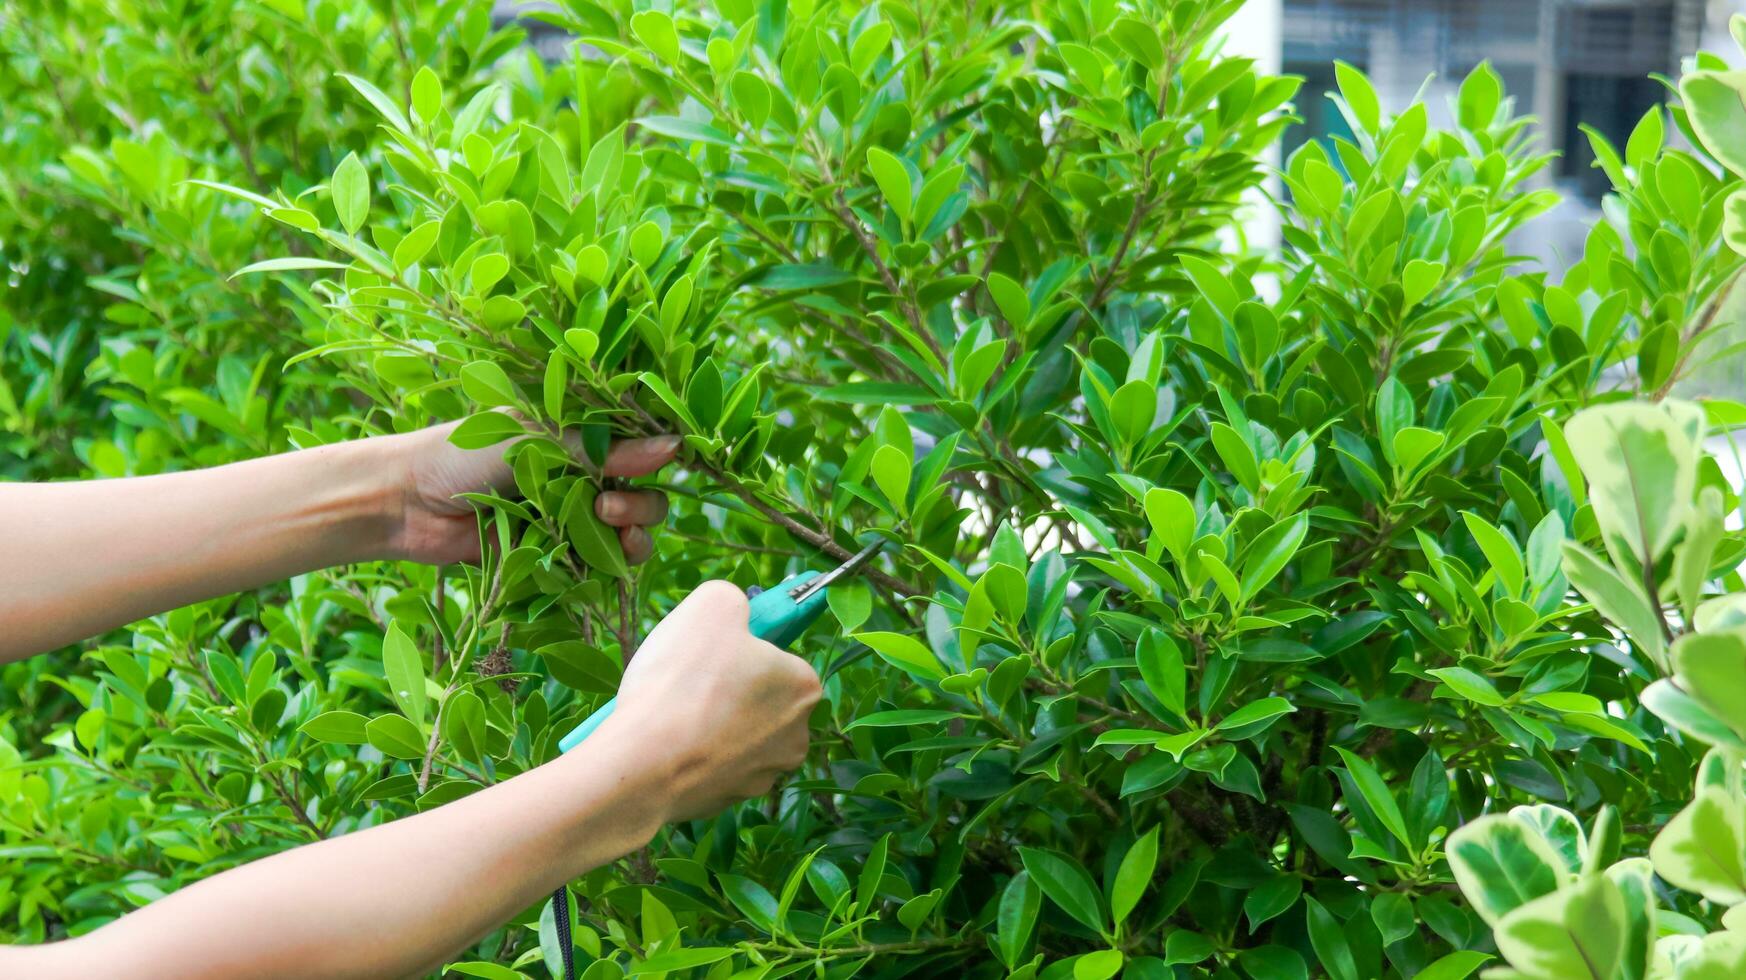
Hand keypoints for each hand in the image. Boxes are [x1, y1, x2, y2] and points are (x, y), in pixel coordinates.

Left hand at [388, 422, 679, 564]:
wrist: (404, 503)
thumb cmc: (462, 454)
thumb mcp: (537, 440)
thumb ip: (604, 450)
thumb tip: (675, 448)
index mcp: (579, 435)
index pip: (640, 446)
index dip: (658, 458)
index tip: (659, 465)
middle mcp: (582, 476)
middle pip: (645, 495)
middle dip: (641, 505)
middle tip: (608, 510)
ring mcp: (570, 517)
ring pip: (629, 533)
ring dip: (632, 535)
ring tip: (608, 532)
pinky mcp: (554, 555)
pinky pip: (598, 564)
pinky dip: (606, 564)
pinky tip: (598, 561)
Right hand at [606, 581, 821, 821]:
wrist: (643, 765)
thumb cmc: (682, 681)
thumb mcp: (710, 606)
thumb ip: (732, 599)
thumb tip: (734, 609)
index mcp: (804, 687)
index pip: (776, 656)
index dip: (738, 650)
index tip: (708, 655)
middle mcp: (796, 736)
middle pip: (759, 698)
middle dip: (727, 689)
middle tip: (686, 682)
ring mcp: (765, 774)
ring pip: (736, 733)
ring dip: (710, 723)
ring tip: (672, 715)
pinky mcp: (731, 799)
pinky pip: (714, 765)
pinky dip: (694, 754)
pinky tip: (668, 745)